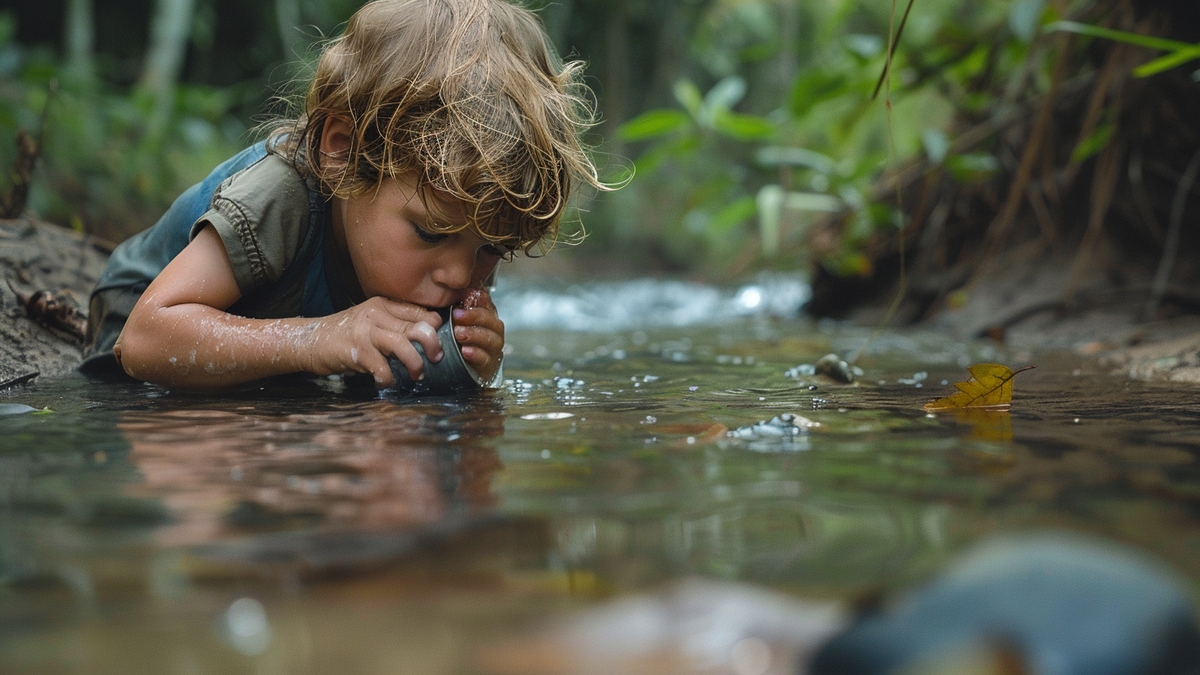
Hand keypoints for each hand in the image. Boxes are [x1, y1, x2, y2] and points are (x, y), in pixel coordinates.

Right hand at [305, 297, 443, 385]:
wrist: (310, 340)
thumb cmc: (346, 335)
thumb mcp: (372, 322)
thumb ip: (395, 325)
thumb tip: (427, 339)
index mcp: (384, 305)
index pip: (421, 312)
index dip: (436, 327)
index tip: (440, 342)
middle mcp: (376, 314)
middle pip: (418, 326)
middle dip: (433, 345)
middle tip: (436, 359)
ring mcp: (366, 331)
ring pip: (403, 344)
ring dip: (415, 363)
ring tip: (416, 375)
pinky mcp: (356, 350)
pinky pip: (382, 367)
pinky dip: (389, 379)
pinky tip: (387, 382)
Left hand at [452, 289, 503, 383]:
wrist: (459, 368)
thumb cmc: (454, 340)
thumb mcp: (450, 321)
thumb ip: (451, 308)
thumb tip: (441, 289)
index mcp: (484, 316)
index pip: (487, 303)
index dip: (478, 299)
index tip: (464, 296)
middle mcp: (493, 330)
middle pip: (492, 320)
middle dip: (475, 316)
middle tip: (456, 316)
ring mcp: (493, 349)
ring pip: (492, 339)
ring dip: (475, 335)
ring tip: (458, 334)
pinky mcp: (489, 366)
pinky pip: (486, 359)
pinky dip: (476, 354)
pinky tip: (465, 351)